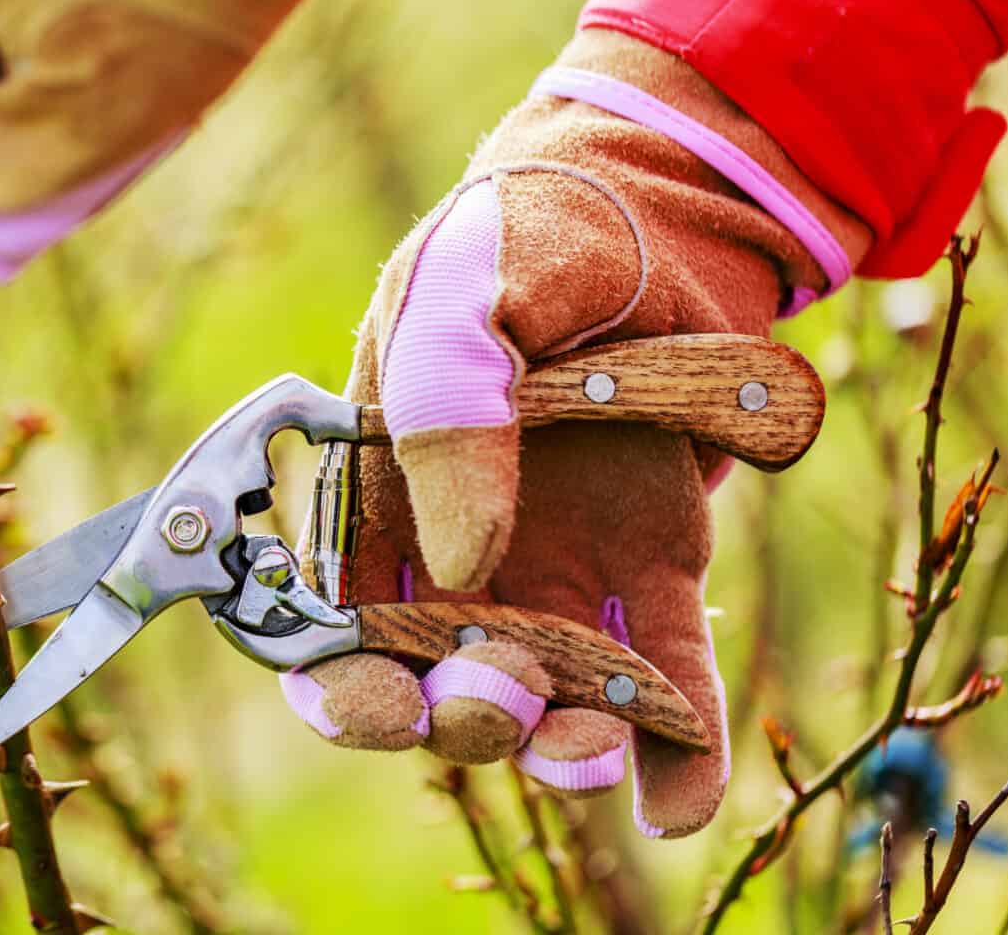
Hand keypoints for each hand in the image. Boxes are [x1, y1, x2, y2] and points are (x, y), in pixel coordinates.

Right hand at [280, 29, 857, 837]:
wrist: (660, 210)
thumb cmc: (533, 235)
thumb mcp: (468, 283)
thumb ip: (441, 397)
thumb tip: (462, 558)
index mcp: (380, 496)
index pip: (332, 623)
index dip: (343, 685)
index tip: (380, 701)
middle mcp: (458, 555)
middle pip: (434, 683)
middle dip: (456, 720)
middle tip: (501, 695)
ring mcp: (558, 571)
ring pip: (544, 699)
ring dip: (560, 748)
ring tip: (596, 743)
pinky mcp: (654, 573)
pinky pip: (660, 678)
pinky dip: (670, 753)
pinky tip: (676, 796)